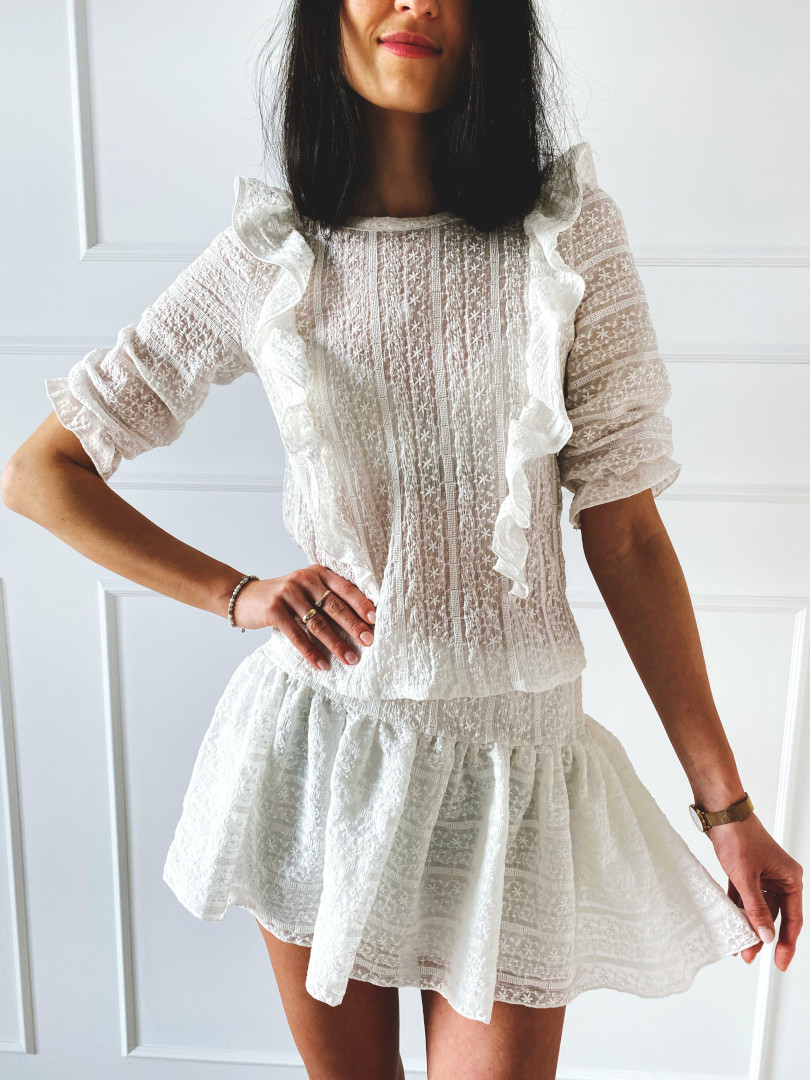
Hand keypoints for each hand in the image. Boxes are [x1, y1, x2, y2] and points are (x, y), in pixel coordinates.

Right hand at [231, 564, 376, 669]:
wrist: (244, 596)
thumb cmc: (283, 597)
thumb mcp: (305, 589)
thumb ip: (326, 597)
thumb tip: (360, 622)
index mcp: (318, 573)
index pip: (345, 588)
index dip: (361, 604)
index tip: (375, 620)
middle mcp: (304, 579)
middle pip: (334, 606)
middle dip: (353, 626)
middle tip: (369, 642)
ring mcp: (288, 593)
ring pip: (317, 623)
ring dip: (335, 644)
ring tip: (350, 659)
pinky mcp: (274, 610)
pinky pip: (297, 635)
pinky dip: (310, 652)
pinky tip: (322, 664)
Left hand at [708, 813, 802, 969]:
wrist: (720, 813)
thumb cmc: (738, 837)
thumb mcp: (746, 878)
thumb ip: (757, 909)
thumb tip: (766, 936)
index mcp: (790, 878)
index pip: (792, 918)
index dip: (786, 942)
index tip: (780, 962)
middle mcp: (780, 877)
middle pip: (775, 915)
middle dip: (763, 936)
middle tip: (752, 957)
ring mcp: (763, 875)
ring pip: (759, 908)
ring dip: (749, 925)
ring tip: (740, 946)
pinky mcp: (747, 872)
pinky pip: (746, 897)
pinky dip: (739, 910)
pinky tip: (732, 925)